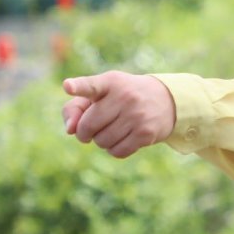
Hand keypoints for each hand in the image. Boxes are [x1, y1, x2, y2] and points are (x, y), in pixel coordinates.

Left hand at [61, 71, 176, 158]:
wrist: (165, 100)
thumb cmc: (122, 97)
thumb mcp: (101, 93)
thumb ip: (76, 108)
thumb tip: (69, 130)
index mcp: (110, 82)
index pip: (91, 85)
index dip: (78, 86)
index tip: (67, 86)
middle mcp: (124, 97)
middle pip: (88, 125)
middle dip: (84, 133)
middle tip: (89, 130)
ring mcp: (137, 115)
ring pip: (101, 141)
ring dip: (100, 141)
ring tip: (111, 131)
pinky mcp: (146, 133)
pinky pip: (116, 152)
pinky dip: (113, 150)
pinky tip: (121, 139)